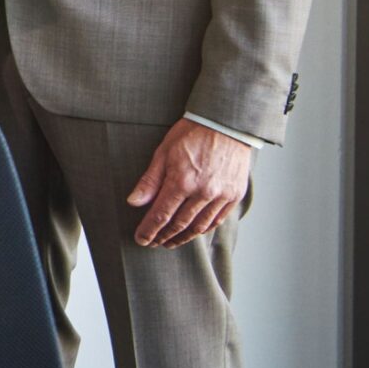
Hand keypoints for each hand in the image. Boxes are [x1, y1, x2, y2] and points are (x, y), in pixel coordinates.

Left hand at [127, 118, 252, 246]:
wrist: (226, 124)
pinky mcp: (235, 195)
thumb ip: (150, 181)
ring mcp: (221, 196)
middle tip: (153, 243)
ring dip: (183, 237)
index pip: (161, 215)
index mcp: (182, 182)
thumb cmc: (191, 134)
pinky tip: (193, 231)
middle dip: (163, 237)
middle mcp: (203, 193)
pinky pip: (217, 220)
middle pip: (179, 225)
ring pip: (199, 226)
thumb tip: (134, 202)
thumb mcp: (163, 153)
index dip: (149, 230)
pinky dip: (203, 229)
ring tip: (170, 242)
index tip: (141, 239)